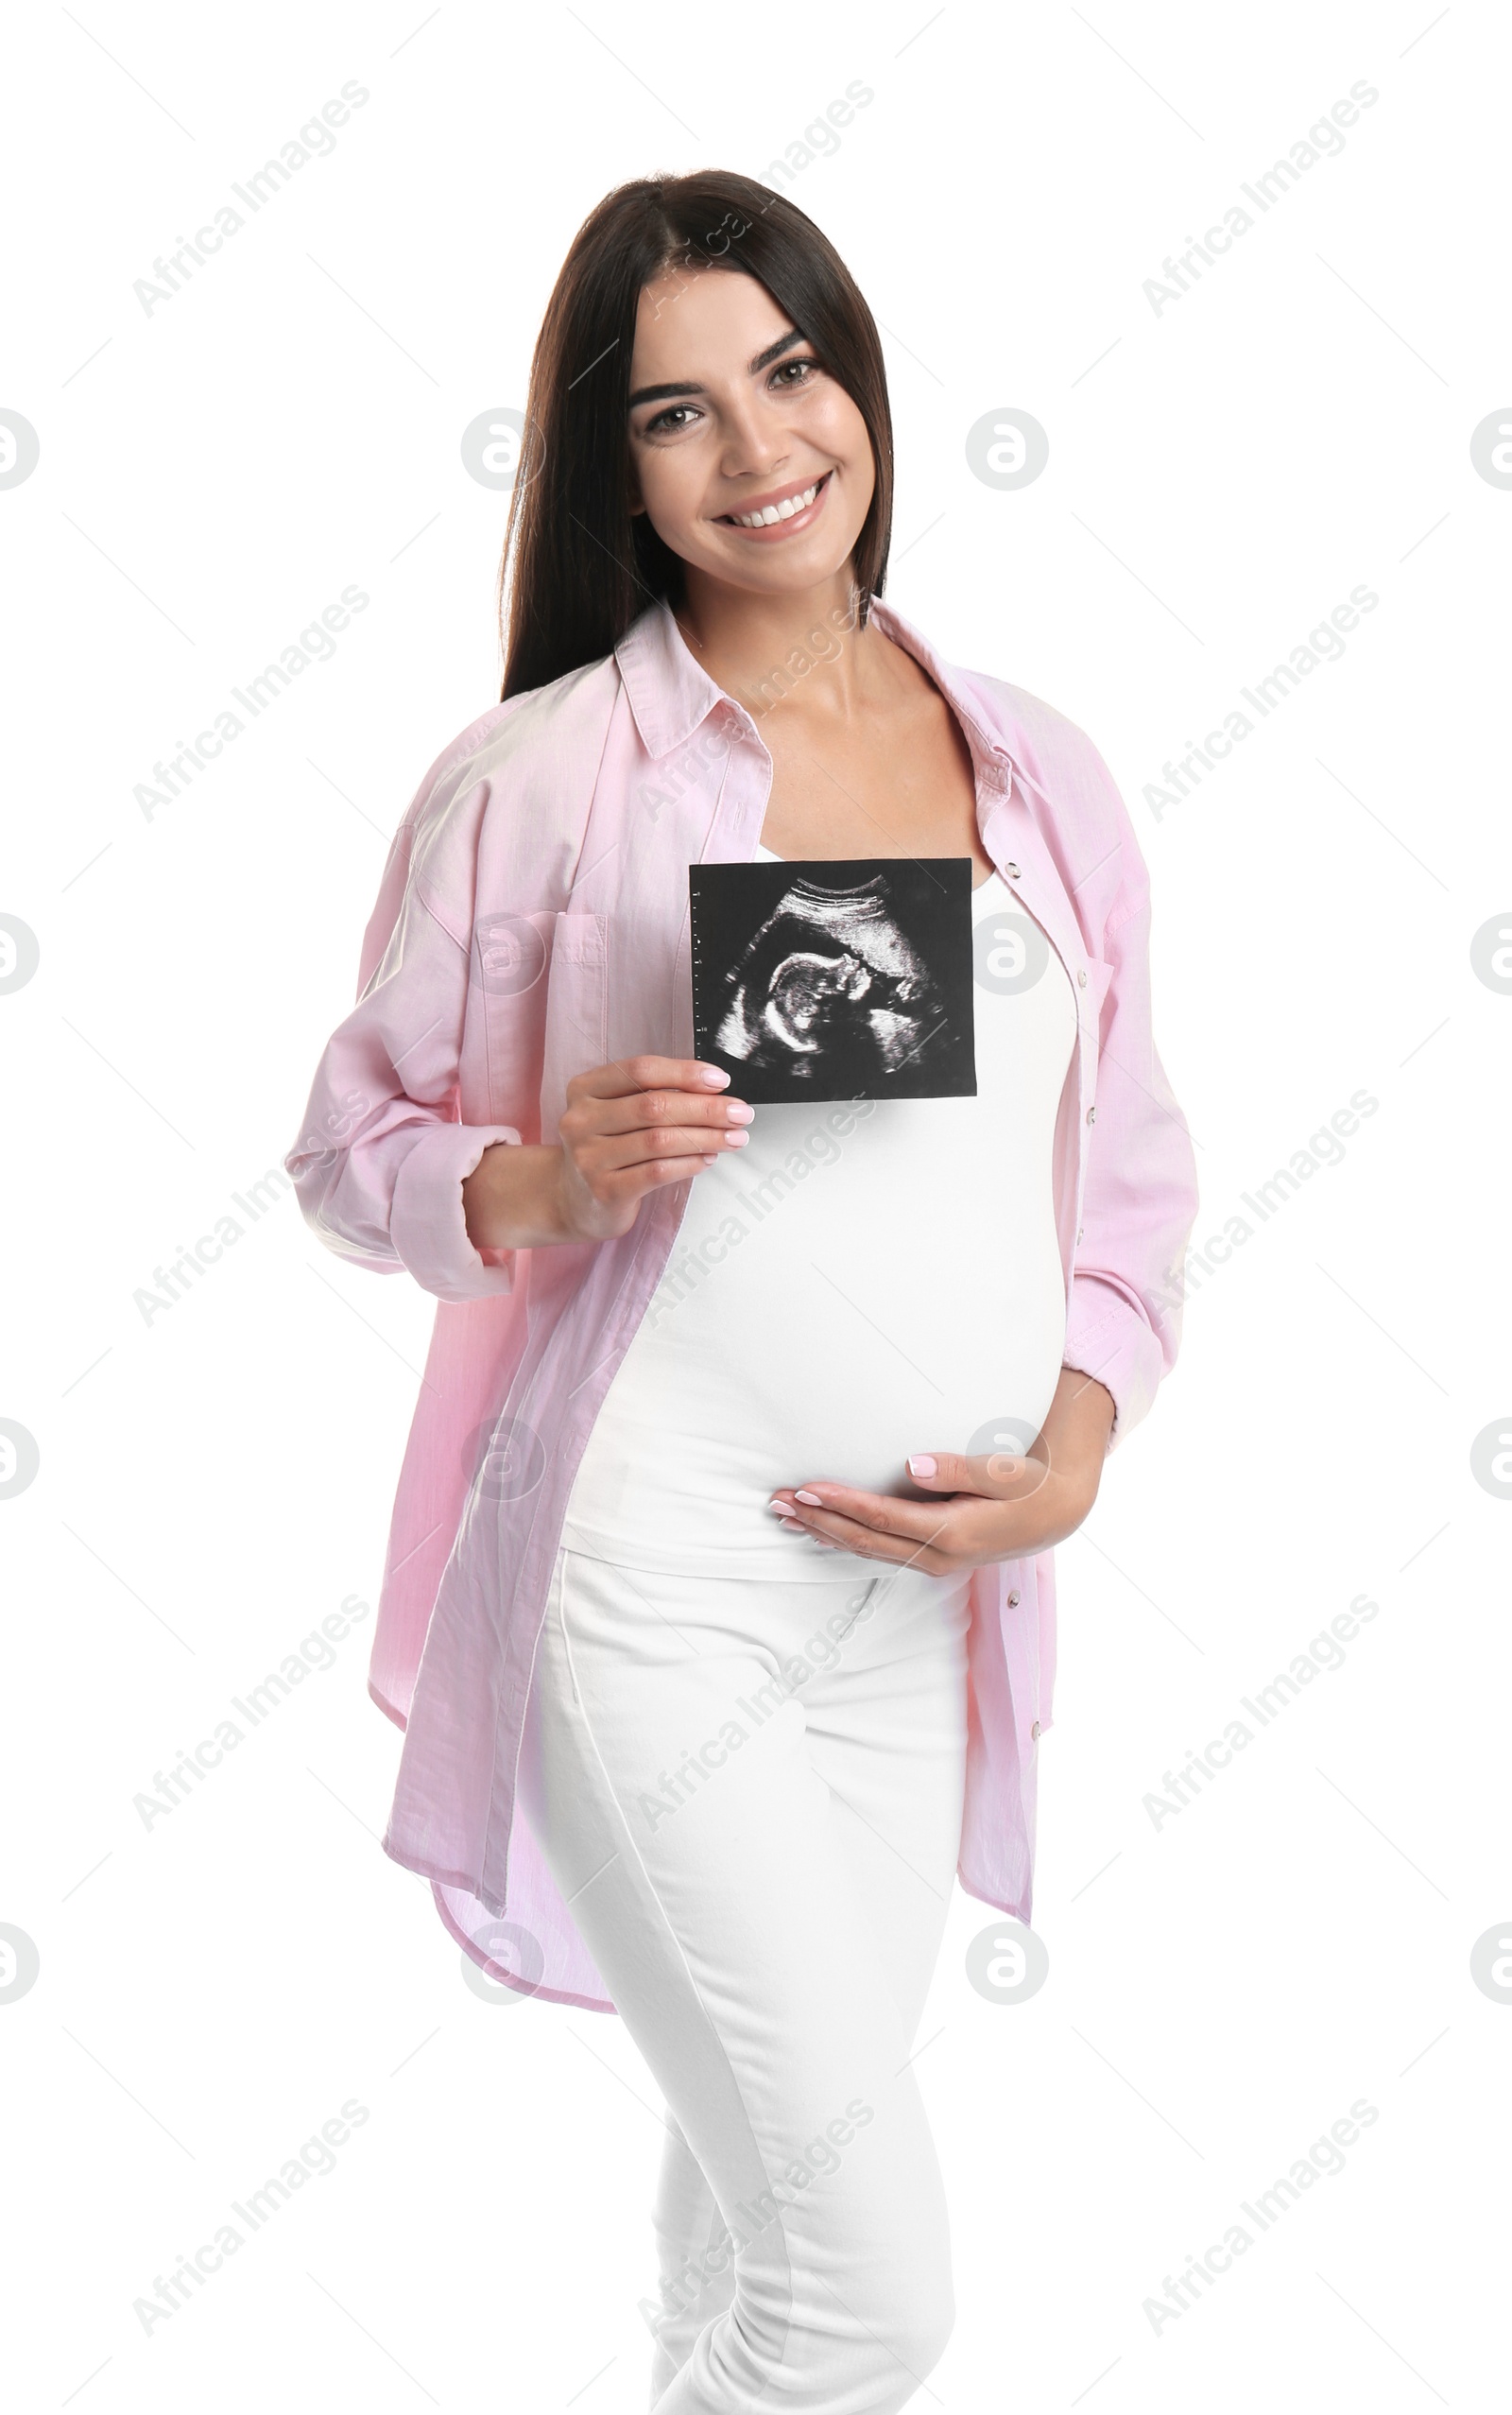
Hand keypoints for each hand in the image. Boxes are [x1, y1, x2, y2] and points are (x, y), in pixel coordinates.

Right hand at [462, 1055, 751, 1250]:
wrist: (569, 1199)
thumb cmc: (605, 1148)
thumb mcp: (615, 1112)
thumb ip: (652, 1096)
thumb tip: (713, 1091)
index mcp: (584, 1089)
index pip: (640, 1070)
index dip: (685, 1072)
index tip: (720, 1081)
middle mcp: (581, 1120)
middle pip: (655, 1105)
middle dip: (706, 1108)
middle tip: (741, 1113)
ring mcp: (589, 1158)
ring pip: (660, 1140)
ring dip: (706, 1137)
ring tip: (734, 1138)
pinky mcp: (605, 1190)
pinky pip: (658, 1172)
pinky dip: (690, 1163)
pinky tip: (708, 1159)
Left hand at [768, 1369, 1116, 1573]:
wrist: (1055, 1515)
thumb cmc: (1028, 1485)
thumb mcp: (1003, 1471)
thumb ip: (958, 1468)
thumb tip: (911, 1465)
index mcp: (953, 1532)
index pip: (884, 1518)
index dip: (842, 1504)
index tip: (807, 1487)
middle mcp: (938, 1556)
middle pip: (865, 1540)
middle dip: (819, 1520)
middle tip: (777, 1502)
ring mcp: (933, 1563)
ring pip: (867, 1550)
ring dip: (823, 1532)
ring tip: (784, 1514)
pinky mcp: (931, 1559)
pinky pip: (879, 1553)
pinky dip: (844, 1541)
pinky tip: (819, 1533)